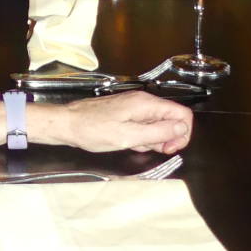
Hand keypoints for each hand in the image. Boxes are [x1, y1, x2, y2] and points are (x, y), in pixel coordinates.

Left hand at [26, 90, 191, 156]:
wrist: (67, 124)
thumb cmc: (93, 130)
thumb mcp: (127, 136)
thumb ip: (157, 132)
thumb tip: (181, 128)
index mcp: (145, 104)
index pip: (182, 114)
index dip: (182, 134)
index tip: (169, 148)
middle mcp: (143, 102)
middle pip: (172, 120)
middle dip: (167, 138)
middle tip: (149, 149)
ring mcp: (134, 107)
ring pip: (158, 125)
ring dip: (153, 139)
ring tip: (134, 145)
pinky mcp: (127, 113)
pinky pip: (145, 126)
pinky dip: (142, 137)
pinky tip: (129, 142)